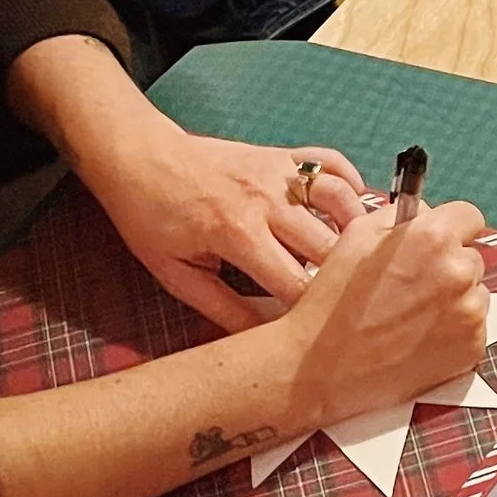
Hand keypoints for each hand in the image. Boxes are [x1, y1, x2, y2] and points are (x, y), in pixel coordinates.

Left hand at [89, 124, 370, 331]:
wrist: (138, 157)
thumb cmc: (152, 217)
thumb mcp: (176, 274)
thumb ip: (223, 309)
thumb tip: (264, 341)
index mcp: (239, 233)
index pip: (297, 282)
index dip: (311, 311)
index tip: (316, 326)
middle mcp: (267, 200)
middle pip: (330, 246)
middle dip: (341, 278)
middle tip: (341, 300)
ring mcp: (279, 172)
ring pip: (343, 201)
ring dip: (357, 231)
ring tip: (358, 259)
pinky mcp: (283, 155)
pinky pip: (333, 164)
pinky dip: (351, 186)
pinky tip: (352, 212)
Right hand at [273, 199, 491, 434]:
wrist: (324, 368)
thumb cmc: (334, 302)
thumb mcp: (356, 236)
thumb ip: (400, 216)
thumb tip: (426, 213)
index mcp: (432, 238)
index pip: (469, 216)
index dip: (450, 227)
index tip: (437, 241)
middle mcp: (458, 273)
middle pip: (471, 257)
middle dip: (448, 265)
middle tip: (411, 286)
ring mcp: (469, 313)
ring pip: (475, 293)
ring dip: (454, 299)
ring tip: (411, 315)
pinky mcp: (472, 347)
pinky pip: (474, 327)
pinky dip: (454, 330)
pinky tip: (418, 336)